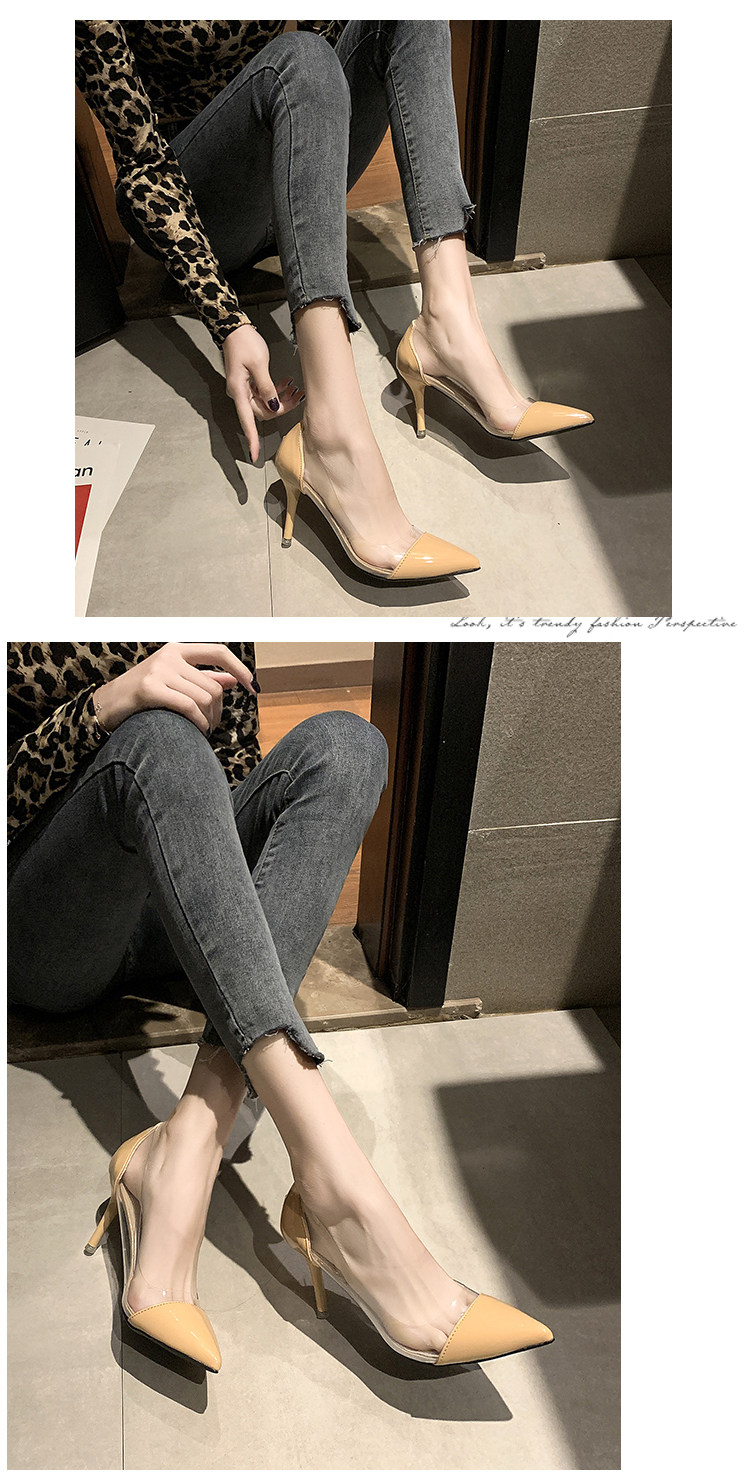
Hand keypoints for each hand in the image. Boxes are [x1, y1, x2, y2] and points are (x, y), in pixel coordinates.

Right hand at [94, 642, 255, 737]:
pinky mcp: (150, 689)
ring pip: (204, 697)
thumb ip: (202, 678)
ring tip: (203, 729)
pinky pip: (188, 707)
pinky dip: (198, 722)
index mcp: (177, 650)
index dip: (239, 669)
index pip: (218, 652)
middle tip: (213, 725)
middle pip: (212, 685)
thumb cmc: (142, 695)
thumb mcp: (173, 680)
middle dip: (219, 710)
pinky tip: (198, 731)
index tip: (253, 686)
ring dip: (209, 719)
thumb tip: (233, 679)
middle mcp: (169, 656)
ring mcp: (159, 671)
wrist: (106, 705)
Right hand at [223, 324, 303, 461]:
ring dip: (281, 398)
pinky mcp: (249, 383)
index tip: (255, 455)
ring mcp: (245, 389)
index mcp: (239, 391)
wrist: (235, 328)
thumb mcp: (259, 364)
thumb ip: (267, 387)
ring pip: (265, 403)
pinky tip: (286, 383)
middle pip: (262, 412)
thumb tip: (274, 406)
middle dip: (281, 408)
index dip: (252, 439)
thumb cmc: (244, 343)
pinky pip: (264, 394)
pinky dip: (276, 391)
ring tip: (294, 387)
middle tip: (297, 396)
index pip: (247, 421)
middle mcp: (240, 394)